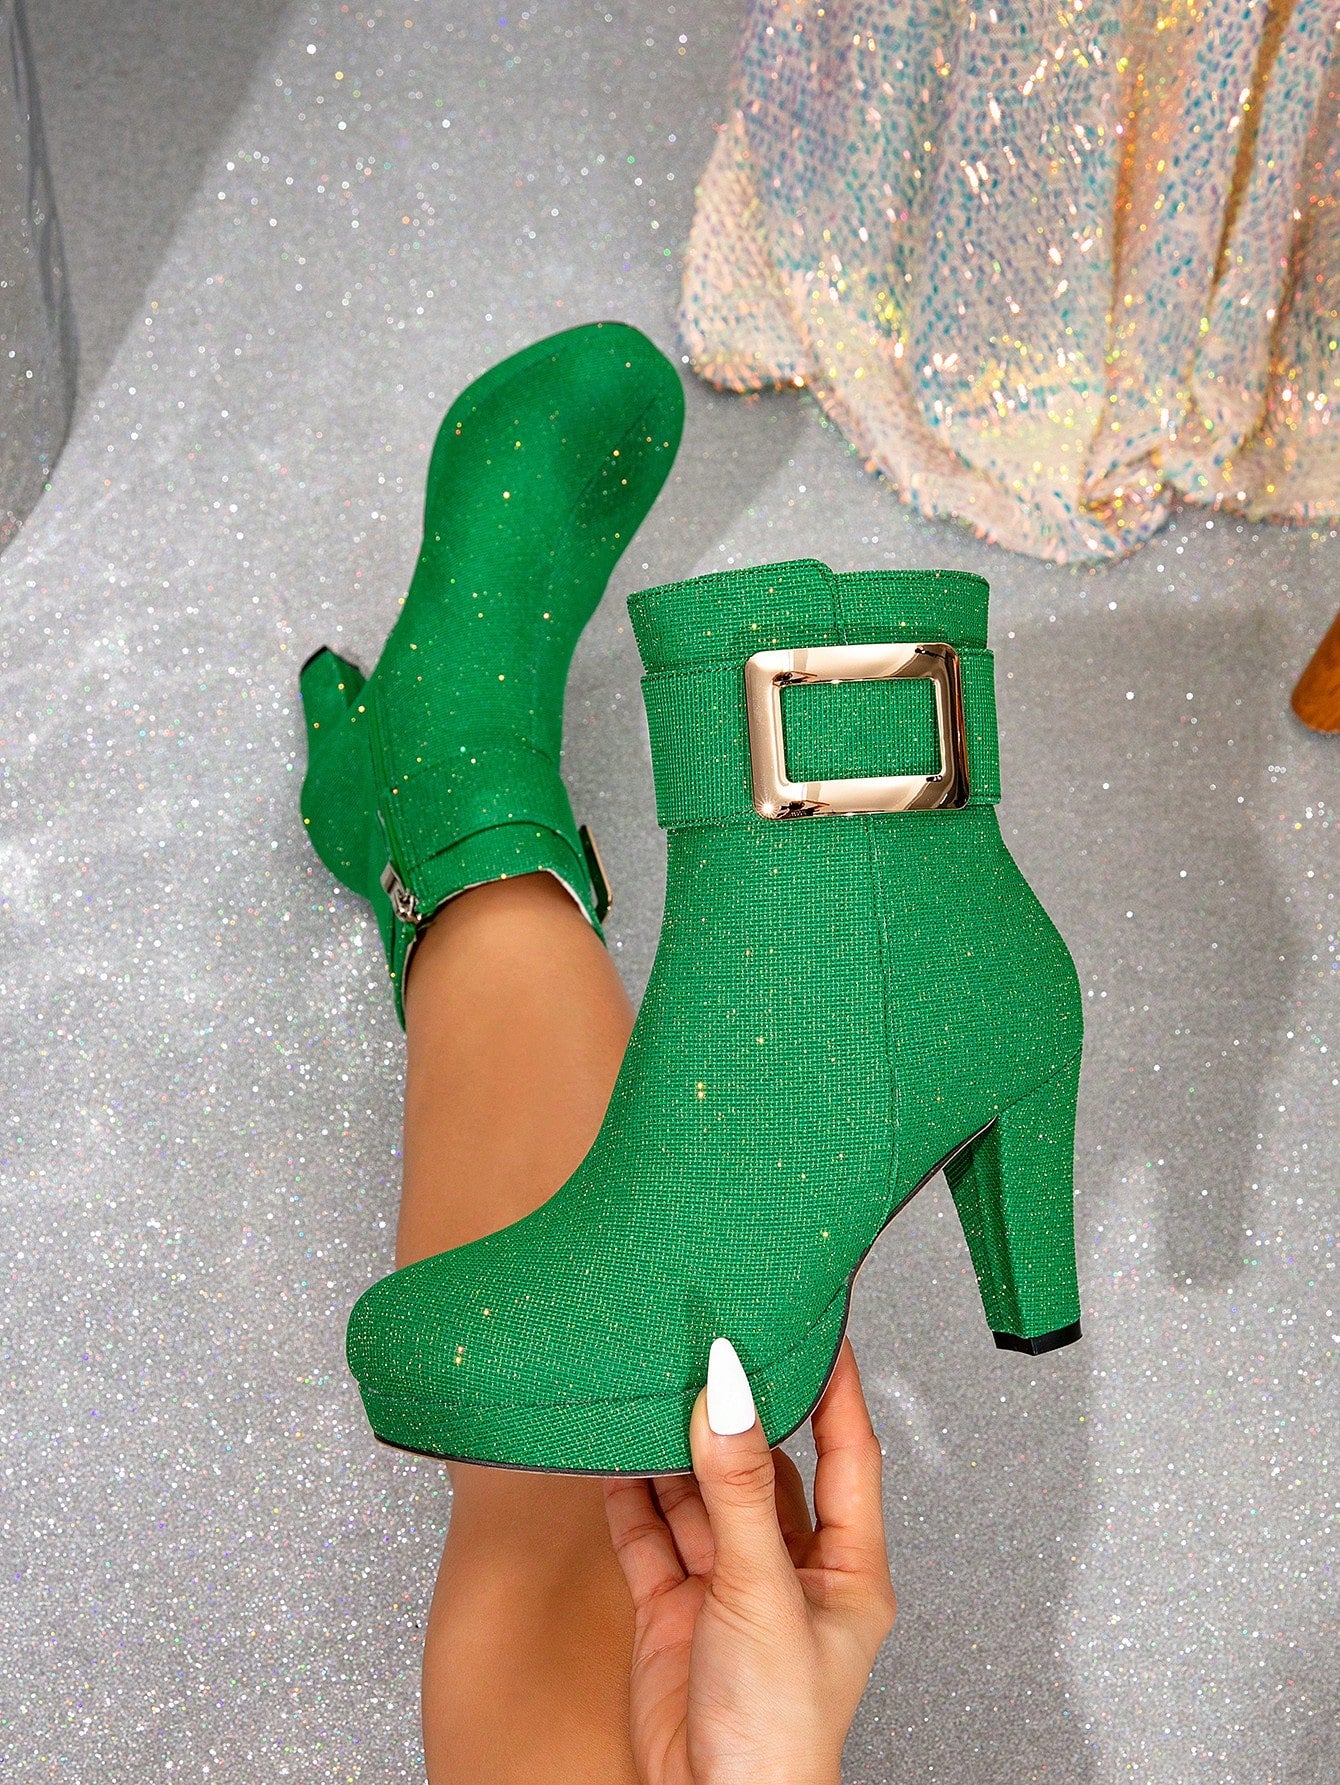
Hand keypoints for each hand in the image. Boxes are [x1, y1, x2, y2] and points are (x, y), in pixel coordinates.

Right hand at [602, 1335, 896, 1784]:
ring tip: (656, 1388)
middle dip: (739, 1413)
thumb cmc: (778, 1735)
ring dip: (678, 1452)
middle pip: (766, 1469)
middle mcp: (791, 1572)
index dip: (834, 1386)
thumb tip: (727, 1393)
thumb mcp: (763, 1590)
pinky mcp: (676, 1611)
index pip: (849, 1452)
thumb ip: (740, 1489)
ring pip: (702, 1498)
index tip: (815, 1324)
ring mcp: (730, 1590)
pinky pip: (653, 1536)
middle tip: (714, 1347)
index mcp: (849, 1569)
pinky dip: (634, 1498)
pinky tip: (618, 1458)